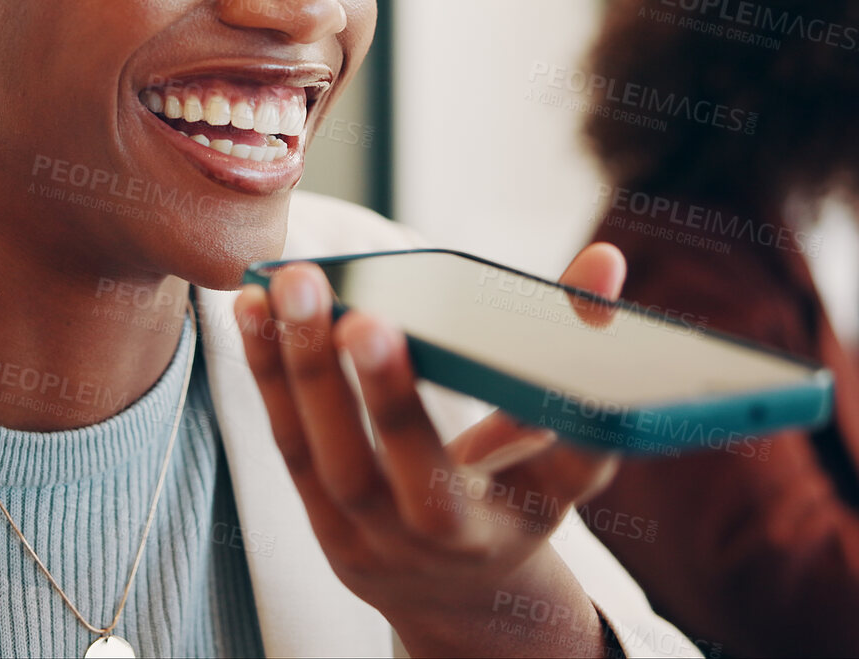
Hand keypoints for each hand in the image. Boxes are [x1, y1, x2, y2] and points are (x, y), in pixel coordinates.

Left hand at [234, 243, 629, 656]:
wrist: (455, 594)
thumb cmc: (515, 496)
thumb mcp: (563, 446)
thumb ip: (582, 351)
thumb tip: (605, 263)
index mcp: (524, 517)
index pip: (547, 476)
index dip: (536, 428)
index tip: (537, 377)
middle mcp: (443, 541)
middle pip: (414, 478)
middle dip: (385, 395)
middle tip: (363, 314)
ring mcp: (371, 537)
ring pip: (327, 459)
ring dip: (301, 368)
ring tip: (288, 288)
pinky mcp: (322, 519)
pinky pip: (290, 444)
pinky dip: (269, 374)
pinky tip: (254, 307)